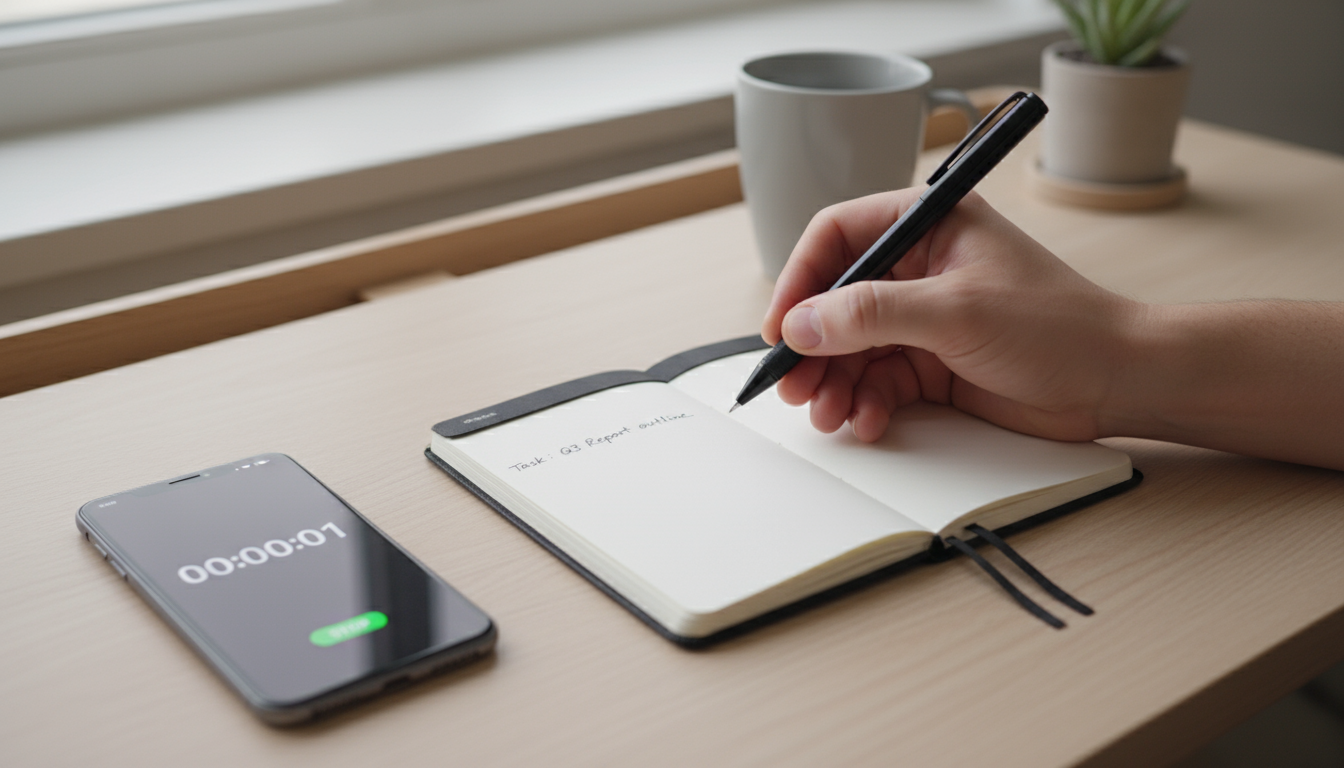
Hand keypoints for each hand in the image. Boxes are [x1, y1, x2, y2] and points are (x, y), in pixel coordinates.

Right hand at [762, 188, 1142, 442]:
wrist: (1116, 382)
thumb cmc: (1059, 325)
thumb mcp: (956, 311)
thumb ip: (872, 314)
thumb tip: (803, 323)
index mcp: (926, 225)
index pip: (836, 237)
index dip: (800, 281)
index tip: (782, 327)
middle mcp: (917, 268)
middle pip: (833, 301)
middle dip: (811, 346)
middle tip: (794, 384)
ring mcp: (922, 318)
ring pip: (849, 348)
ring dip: (832, 382)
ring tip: (829, 413)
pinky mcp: (930, 364)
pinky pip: (875, 382)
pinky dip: (863, 403)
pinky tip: (866, 420)